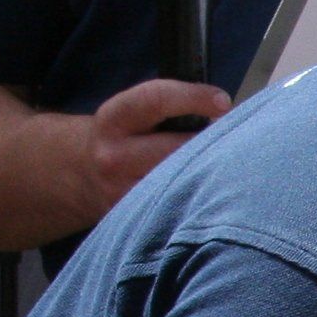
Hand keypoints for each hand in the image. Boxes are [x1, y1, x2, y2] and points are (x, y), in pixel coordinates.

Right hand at [80, 80, 227, 223]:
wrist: (83, 174)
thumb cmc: (126, 136)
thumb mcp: (133, 112)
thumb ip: (170, 107)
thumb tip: (223, 111)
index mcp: (114, 119)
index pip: (155, 100)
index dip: (193, 97)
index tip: (223, 101)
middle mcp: (113, 156)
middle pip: (178, 148)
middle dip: (210, 142)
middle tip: (233, 140)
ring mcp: (121, 191)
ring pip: (183, 181)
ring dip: (210, 172)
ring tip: (224, 166)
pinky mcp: (134, 218)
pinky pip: (179, 206)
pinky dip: (199, 196)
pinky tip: (209, 190)